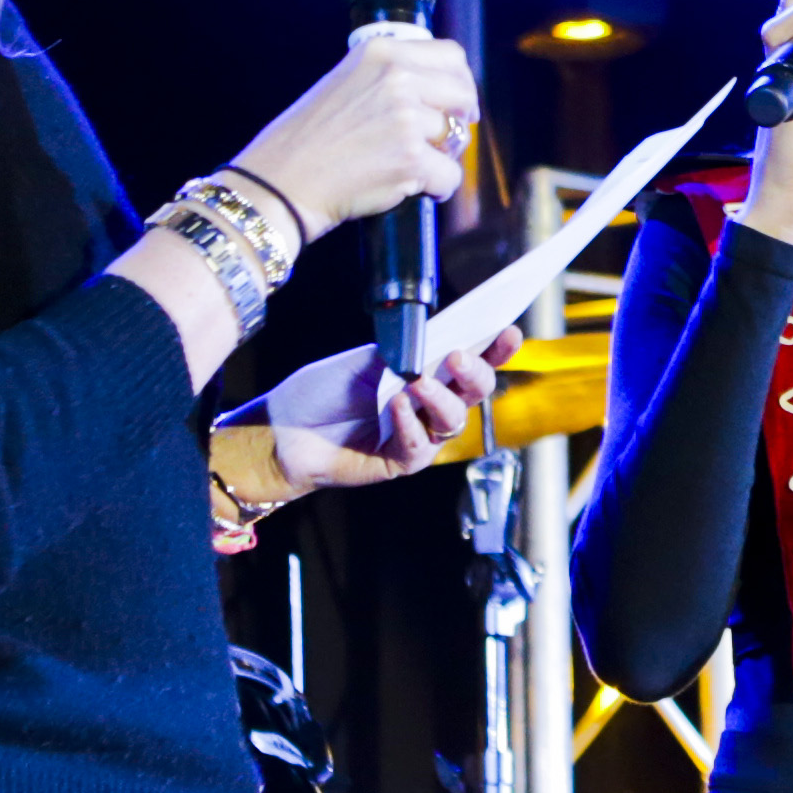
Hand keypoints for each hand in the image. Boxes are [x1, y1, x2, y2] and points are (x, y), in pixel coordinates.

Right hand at [232, 23, 479, 238]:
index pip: (450, 55)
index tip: (459, 101)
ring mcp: (406, 118)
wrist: (281, 182)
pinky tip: (412, 188)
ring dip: (441, 157)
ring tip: (409, 166)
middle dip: (460, 119)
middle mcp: (396, 78)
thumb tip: (443, 90)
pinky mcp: (410, 159)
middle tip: (443, 141)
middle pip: (462, 94)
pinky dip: (437, 188)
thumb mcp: (346, 82)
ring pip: (457, 138)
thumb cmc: (308, 140)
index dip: (460, 82)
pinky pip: (450, 176)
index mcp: (380, 52)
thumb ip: (391, 77)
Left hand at [245, 339, 505, 497]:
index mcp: (427, 372)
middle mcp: (430, 403)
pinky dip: (410, 424)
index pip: (470, 359)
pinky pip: (419, 446)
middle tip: (457, 358)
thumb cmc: (323, 391)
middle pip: (474, 391)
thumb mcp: (366, 361)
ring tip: (417, 385)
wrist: (284, 429)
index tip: (509, 331)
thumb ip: (404, 353)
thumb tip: (439, 342)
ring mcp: (420, 434)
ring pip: (453, 420)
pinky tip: (396, 408)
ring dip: (441, 400)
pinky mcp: (402, 461)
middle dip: (475, 373)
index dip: (495, 348)